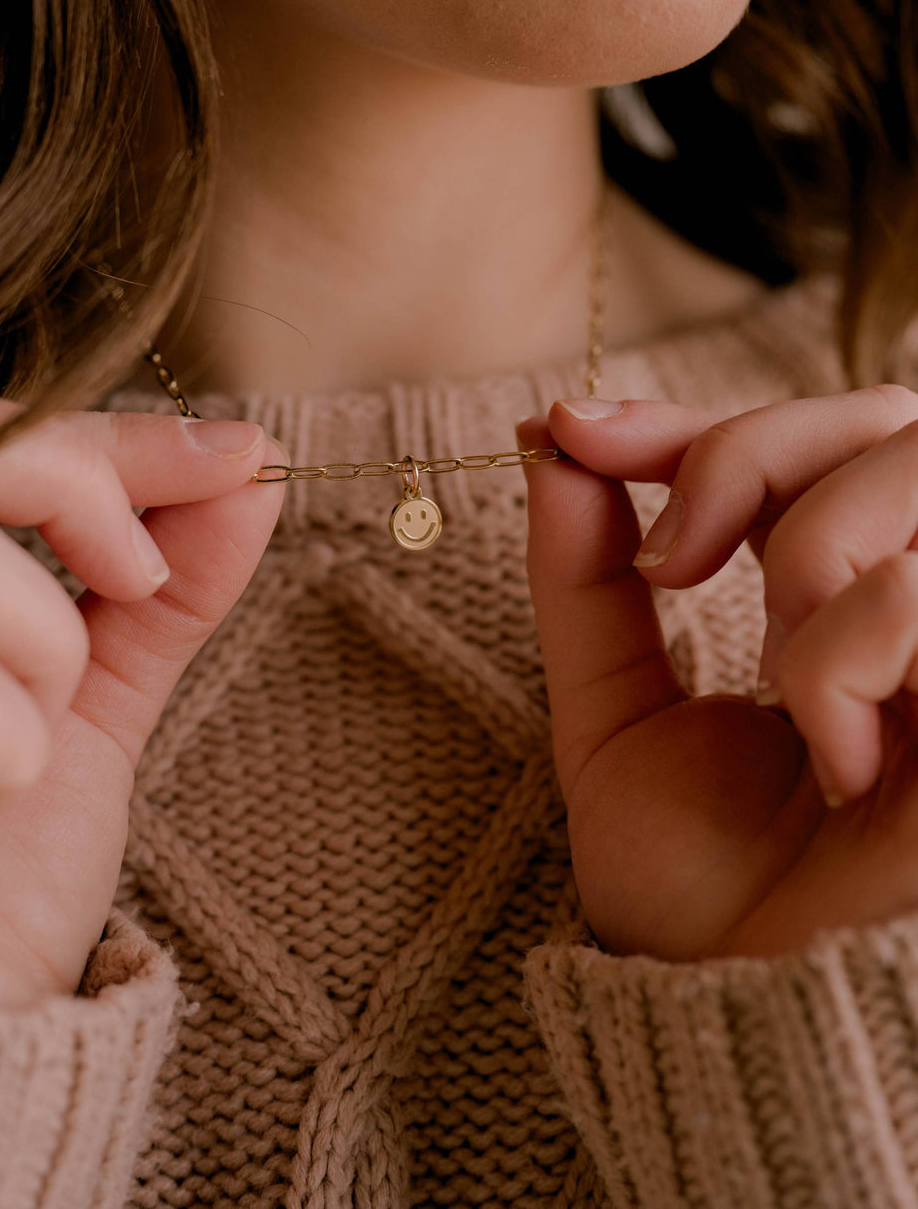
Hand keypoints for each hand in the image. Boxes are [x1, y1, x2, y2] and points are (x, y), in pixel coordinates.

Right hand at [0, 378, 284, 1005]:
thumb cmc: (0, 867)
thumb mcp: (90, 703)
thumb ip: (155, 587)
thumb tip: (247, 467)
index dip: (100, 431)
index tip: (244, 452)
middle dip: (81, 492)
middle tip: (132, 571)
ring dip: (38, 664)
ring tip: (12, 751)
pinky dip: (0, 760)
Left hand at [518, 385, 917, 960]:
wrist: (743, 1019)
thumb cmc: (699, 887)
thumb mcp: (612, 713)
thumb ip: (587, 580)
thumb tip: (551, 447)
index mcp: (853, 597)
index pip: (808, 434)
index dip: (691, 415)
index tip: (567, 432)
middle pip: (881, 417)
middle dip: (744, 457)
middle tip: (670, 563)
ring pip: (913, 473)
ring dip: (803, 562)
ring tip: (777, 682)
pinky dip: (844, 663)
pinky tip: (839, 763)